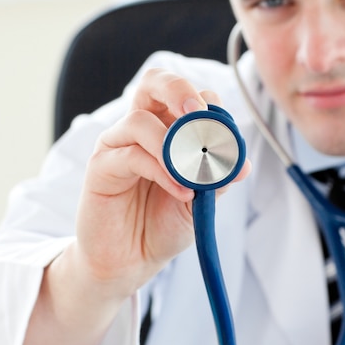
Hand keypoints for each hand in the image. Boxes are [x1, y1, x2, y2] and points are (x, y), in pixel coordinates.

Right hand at [24, 68, 249, 344]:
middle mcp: (140, 130)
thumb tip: (242, 162)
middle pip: (153, 83)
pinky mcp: (101, 167)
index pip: (186, 95)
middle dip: (179, 89)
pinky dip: (163, 171)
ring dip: (174, 145)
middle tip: (198, 112)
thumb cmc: (161, 226)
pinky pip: (132, 155)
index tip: (226, 131)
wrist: (131, 261)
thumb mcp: (200, 200)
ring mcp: (118, 145)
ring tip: (193, 178)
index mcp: (166, 129)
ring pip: (141, 120)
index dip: (208, 104)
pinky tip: (181, 192)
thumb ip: (217, 178)